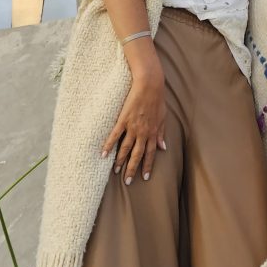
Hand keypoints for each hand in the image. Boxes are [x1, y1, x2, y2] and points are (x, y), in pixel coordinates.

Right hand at [101, 53, 165, 182]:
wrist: (150, 85)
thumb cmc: (157, 100)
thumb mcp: (163, 118)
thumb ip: (161, 133)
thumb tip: (163, 147)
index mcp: (153, 133)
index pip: (150, 154)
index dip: (147, 166)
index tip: (144, 177)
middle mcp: (143, 133)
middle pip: (136, 155)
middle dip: (132, 169)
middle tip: (127, 181)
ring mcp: (132, 127)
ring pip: (125, 148)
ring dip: (120, 161)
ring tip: (115, 171)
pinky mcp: (123, 120)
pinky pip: (114, 135)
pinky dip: (108, 145)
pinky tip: (103, 154)